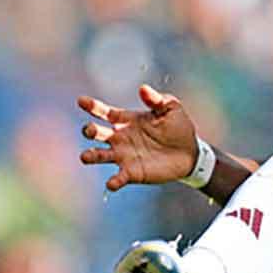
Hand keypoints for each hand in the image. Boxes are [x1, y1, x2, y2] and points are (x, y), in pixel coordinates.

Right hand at [78, 85, 198, 190]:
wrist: (191, 153)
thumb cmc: (178, 128)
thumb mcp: (170, 109)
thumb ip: (156, 99)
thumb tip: (143, 88)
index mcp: (126, 120)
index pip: (105, 112)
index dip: (92, 106)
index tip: (82, 101)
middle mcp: (120, 138)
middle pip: (97, 133)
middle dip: (90, 131)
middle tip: (90, 130)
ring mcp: (124, 156)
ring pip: (100, 155)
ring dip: (91, 155)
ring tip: (85, 156)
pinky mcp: (132, 173)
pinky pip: (118, 177)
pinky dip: (113, 181)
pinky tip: (111, 184)